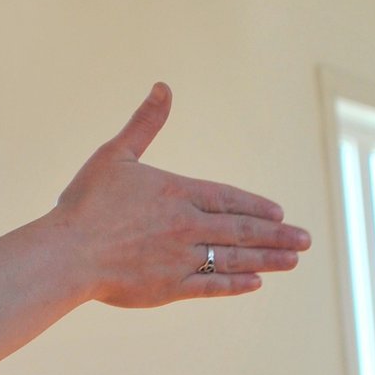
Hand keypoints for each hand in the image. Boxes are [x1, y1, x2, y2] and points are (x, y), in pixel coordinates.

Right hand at [50, 84, 308, 307]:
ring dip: (266, 259)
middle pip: (241, 229)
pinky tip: (255, 284)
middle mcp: (187, 225)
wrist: (68, 252)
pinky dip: (233, 285)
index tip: (280, 214)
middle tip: (305, 241)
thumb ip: (145, 123)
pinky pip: (210, 286)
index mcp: (178, 192)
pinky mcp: (168, 287)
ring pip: (233, 258)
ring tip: (293, 261)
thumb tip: (163, 86)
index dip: (256, 206)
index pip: (228, 198)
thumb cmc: (86, 202)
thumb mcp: (116, 154)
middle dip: (276, 235)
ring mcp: (180, 258)